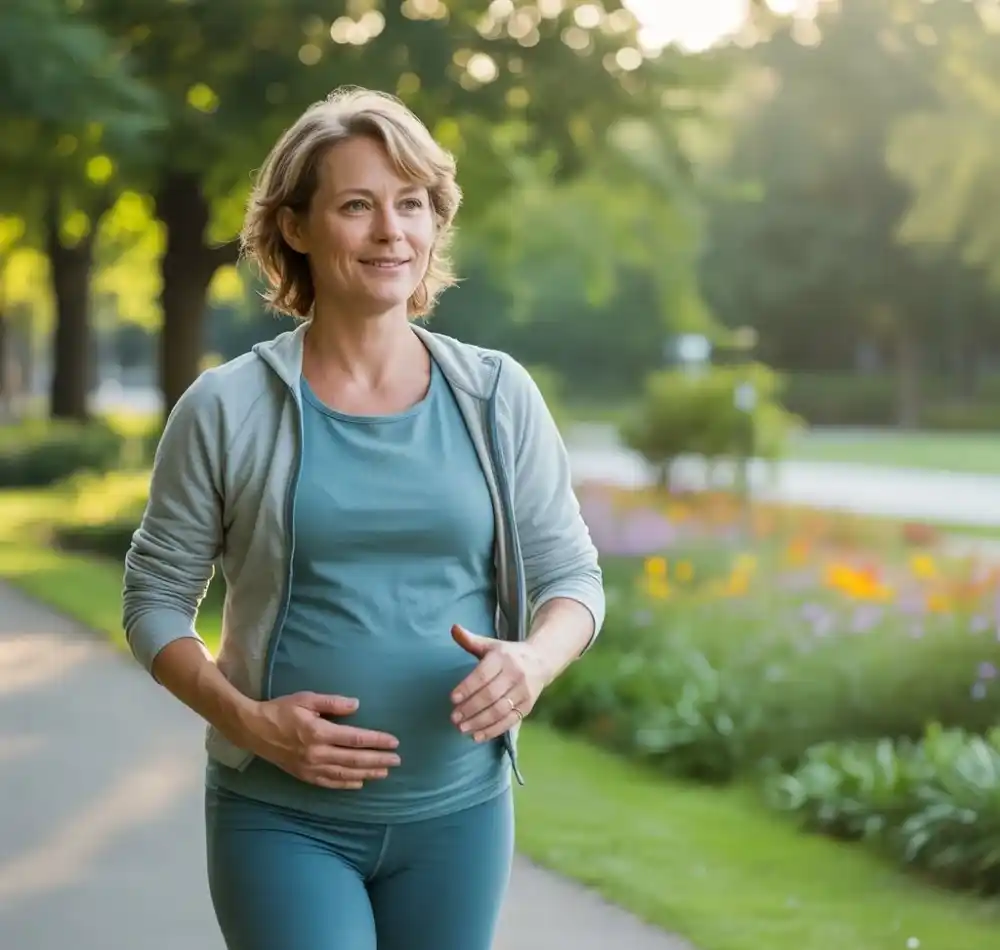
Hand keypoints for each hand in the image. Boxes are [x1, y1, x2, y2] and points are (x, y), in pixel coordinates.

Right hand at [238, 692, 400, 789]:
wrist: (254, 730)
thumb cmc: (281, 710)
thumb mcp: (307, 699)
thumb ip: (333, 703)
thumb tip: (357, 705)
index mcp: (319, 732)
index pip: (356, 739)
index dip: (377, 741)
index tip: (394, 742)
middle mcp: (317, 753)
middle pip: (355, 760)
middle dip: (378, 760)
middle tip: (397, 760)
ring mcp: (310, 767)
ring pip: (345, 774)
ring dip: (367, 773)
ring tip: (385, 771)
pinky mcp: (304, 775)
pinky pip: (329, 783)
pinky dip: (347, 784)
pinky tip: (360, 783)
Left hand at [449, 625, 548, 742]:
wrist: (540, 661)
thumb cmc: (507, 655)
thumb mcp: (490, 645)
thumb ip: (470, 640)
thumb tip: (453, 628)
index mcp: (503, 657)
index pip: (483, 675)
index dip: (467, 688)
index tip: (452, 699)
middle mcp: (515, 674)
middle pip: (490, 695)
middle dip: (470, 708)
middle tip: (454, 718)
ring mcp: (523, 692)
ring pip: (499, 710)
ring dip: (479, 722)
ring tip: (462, 728)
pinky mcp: (527, 706)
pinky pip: (509, 721)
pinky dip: (493, 731)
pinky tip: (477, 736)